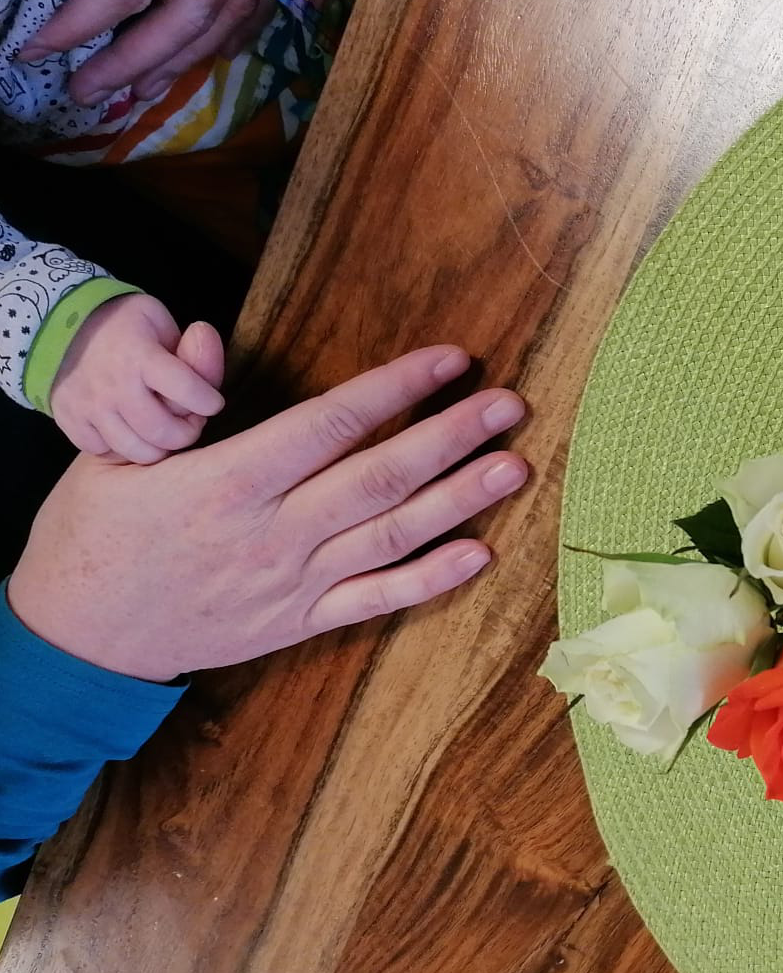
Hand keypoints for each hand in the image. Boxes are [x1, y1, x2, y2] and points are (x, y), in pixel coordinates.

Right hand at [9, 346, 528, 681]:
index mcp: (228, 481)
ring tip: (513, 467)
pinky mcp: (301, 622)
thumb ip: (179, 401)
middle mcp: (272, 532)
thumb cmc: (96, 534)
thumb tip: (209, 336)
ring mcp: (293, 582)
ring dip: (459, 501)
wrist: (80, 636)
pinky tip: (479, 555)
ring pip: (392, 536)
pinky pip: (378, 600)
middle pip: (380, 476)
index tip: (450, 359)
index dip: (396, 389)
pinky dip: (431, 580)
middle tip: (508, 405)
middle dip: (451, 437)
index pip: (330, 423)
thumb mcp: (115, 454)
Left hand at [19, 0, 273, 105]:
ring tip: (142, 93)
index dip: (81, 22)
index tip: (39, 51)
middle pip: (181, 18)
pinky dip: (238, 35)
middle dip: (132, 63)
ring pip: (222, 20)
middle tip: (90, 92)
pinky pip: (260, 5)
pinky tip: (217, 57)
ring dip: (180, 63)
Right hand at [50, 293, 225, 462]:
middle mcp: (112, 385)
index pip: (189, 393)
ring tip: (160, 427)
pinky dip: (121, 446)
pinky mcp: (69, 419)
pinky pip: (103, 451)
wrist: (57, 322)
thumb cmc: (122, 324)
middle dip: (187, 431)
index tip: (211, 401)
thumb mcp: (159, 320)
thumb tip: (208, 366)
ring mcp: (87, 405)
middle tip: (187, 419)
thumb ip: (190, 349)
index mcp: (140, 355)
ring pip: (137, 450)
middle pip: (164, 433)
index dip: (209, 402)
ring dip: (158, 445)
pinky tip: (128, 428)